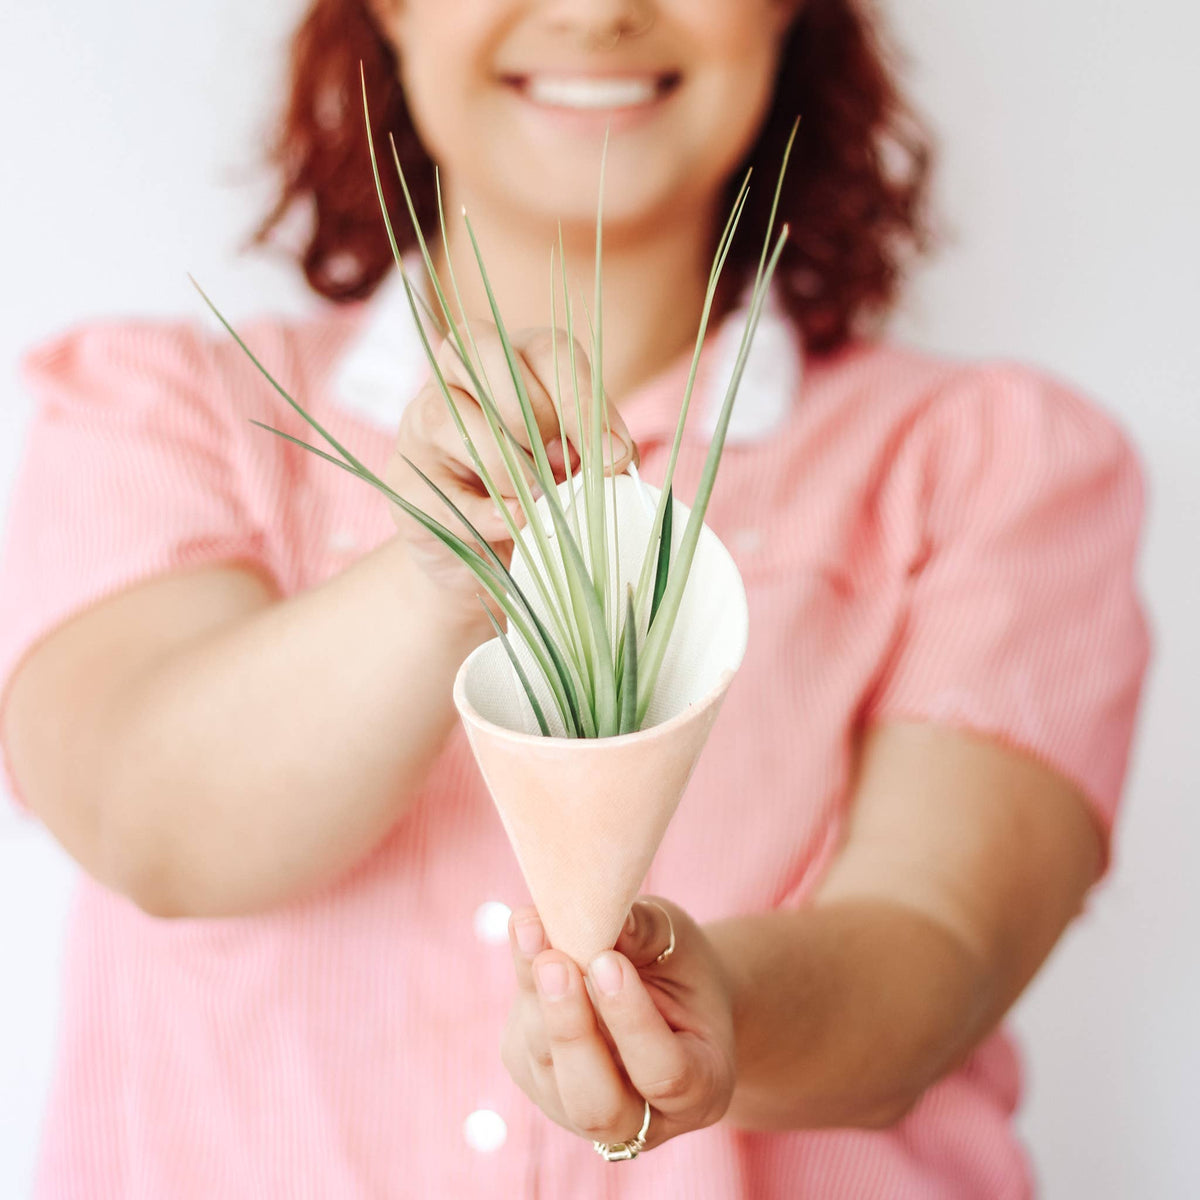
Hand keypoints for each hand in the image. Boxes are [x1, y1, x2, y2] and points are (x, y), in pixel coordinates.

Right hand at [384, 323, 636, 610]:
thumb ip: (596, 450)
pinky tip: (516, 526)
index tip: (612, 456)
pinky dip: (491, 517)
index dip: (581, 399)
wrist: (490, 559)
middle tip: (561, 469)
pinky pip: (447, 493)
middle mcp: (456, 375)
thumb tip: (614, 455)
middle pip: (489, 355)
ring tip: (541, 505)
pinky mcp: (403, 482)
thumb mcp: (579, 466)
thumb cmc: (542, 497)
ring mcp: (419, 423)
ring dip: (513, 471)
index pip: (548, 349)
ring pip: (458, 420)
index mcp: (514, 359)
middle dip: (535, 417)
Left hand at [502, 896, 736, 1151]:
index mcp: (702, 1090)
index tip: (608, 962)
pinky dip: (523, 988)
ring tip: (530, 929)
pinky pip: (521, 1046)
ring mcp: (582, 1111)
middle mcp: (643, 1120)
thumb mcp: (680, 942)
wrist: (663, 992)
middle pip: (596, 1103)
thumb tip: (595, 914)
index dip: (632, 1021)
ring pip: (548, 1074)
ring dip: (534, 1000)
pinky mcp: (539, 1085)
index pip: (665, 1074)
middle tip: (554, 963)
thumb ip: (647, 933)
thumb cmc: (681, 967)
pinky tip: (528, 935)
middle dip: (570, 1031)